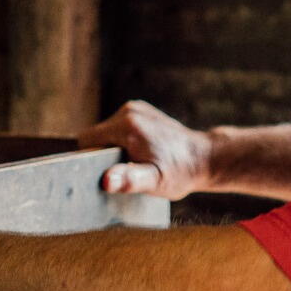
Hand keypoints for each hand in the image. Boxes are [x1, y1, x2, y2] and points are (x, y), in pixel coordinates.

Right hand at [77, 100, 213, 199]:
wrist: (204, 157)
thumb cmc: (180, 173)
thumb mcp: (155, 182)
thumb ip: (129, 180)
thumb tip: (106, 181)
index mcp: (126, 125)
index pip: (86, 141)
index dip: (89, 159)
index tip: (105, 173)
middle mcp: (129, 111)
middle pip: (96, 136)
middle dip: (104, 155)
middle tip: (125, 171)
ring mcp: (135, 108)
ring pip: (106, 133)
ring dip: (113, 149)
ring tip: (135, 162)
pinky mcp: (141, 111)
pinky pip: (118, 128)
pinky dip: (123, 142)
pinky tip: (140, 153)